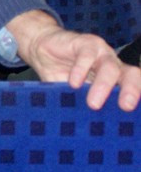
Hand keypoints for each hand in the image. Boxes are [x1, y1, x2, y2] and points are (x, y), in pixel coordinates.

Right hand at [8, 10, 140, 111]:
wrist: (40, 49)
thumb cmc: (60, 74)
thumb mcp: (73, 94)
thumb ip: (83, 104)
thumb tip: (88, 128)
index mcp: (116, 78)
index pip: (134, 86)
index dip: (137, 97)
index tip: (132, 114)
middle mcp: (112, 64)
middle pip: (130, 75)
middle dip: (131, 90)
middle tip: (125, 107)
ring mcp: (99, 52)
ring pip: (110, 67)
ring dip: (103, 86)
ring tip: (93, 104)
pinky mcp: (83, 43)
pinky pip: (87, 55)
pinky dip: (81, 69)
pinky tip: (73, 83)